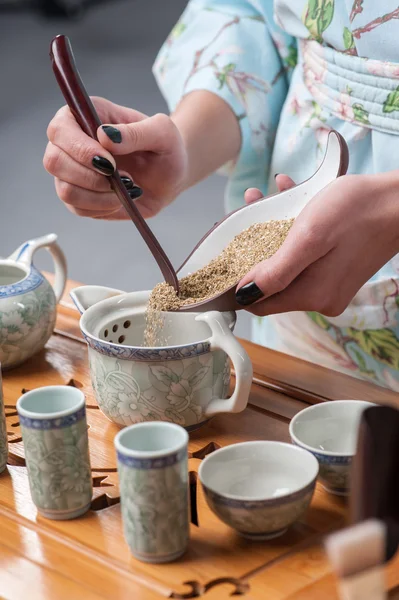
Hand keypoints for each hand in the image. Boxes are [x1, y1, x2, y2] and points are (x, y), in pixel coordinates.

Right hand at [44, 96, 187, 218]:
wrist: (171, 175)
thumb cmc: (166, 147)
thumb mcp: (163, 133)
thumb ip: (137, 132)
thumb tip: (104, 135)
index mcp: (85, 117)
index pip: (59, 129)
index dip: (79, 149)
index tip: (109, 163)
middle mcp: (71, 144)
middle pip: (54, 161)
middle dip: (89, 176)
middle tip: (123, 178)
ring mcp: (72, 172)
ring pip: (64, 190)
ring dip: (98, 195)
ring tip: (127, 188)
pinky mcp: (80, 198)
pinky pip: (77, 209)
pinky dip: (102, 208)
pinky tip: (121, 200)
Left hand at [236, 173, 398, 316]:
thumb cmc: (358, 211)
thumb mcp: (309, 237)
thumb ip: (276, 271)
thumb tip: (244, 294)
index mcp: (313, 295)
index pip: (259, 304)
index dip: (237, 284)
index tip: (224, 258)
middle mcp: (322, 297)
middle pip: (271, 283)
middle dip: (253, 250)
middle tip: (243, 216)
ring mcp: (332, 284)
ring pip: (287, 264)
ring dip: (271, 233)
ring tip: (262, 199)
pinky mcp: (339, 269)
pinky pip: (306, 255)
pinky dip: (293, 231)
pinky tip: (287, 196)